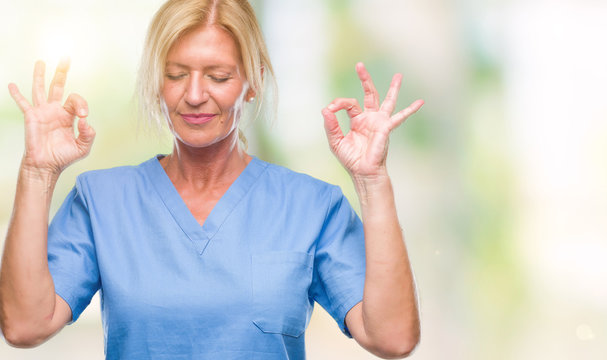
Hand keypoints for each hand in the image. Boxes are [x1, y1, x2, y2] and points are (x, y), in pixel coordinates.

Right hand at [8, 59, 94, 175]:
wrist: (46, 166)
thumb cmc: (63, 157)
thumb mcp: (83, 147)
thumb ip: (89, 134)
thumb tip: (86, 121)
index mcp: (68, 115)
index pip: (75, 99)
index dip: (81, 104)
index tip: (83, 116)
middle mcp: (55, 110)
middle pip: (58, 86)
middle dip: (62, 72)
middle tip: (66, 58)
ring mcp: (42, 112)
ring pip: (40, 89)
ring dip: (40, 75)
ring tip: (41, 61)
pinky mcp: (31, 117)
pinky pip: (23, 103)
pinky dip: (17, 94)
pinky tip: (12, 84)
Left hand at [322, 62, 422, 178]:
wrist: (362, 172)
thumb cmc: (351, 159)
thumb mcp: (335, 141)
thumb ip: (331, 125)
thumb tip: (325, 109)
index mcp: (357, 120)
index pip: (348, 103)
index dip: (338, 103)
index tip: (330, 108)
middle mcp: (370, 118)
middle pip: (369, 94)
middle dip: (365, 79)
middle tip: (360, 65)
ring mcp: (379, 122)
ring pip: (387, 101)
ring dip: (393, 88)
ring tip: (399, 75)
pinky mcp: (386, 128)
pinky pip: (400, 117)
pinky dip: (410, 110)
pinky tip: (420, 102)